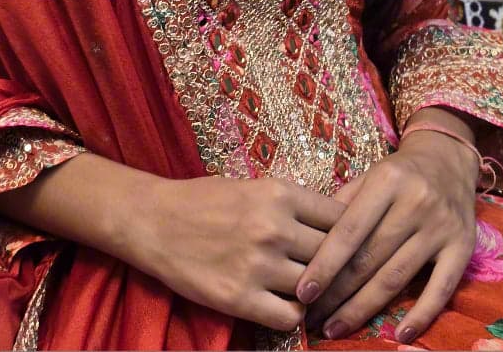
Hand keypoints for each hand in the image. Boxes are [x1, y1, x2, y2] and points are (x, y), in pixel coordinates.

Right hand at [142, 174, 346, 332]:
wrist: (155, 221)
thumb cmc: (204, 200)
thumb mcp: (252, 186)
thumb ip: (291, 204)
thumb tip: (332, 222)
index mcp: (280, 193)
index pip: (339, 217)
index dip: (347, 232)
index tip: (346, 242)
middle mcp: (274, 227)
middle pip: (332, 254)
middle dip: (335, 264)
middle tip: (332, 272)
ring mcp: (259, 264)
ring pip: (314, 287)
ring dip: (314, 291)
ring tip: (306, 289)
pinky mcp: (241, 297)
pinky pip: (289, 316)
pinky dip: (293, 313)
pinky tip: (283, 303)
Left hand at [297, 130, 478, 342]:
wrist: (449, 159)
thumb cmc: (399, 172)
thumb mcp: (369, 175)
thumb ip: (342, 204)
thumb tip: (309, 241)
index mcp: (387, 182)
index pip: (349, 230)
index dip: (324, 264)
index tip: (303, 292)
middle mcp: (415, 203)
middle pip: (370, 259)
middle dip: (337, 293)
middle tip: (313, 318)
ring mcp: (441, 227)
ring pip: (397, 277)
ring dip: (363, 309)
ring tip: (336, 328)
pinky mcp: (463, 248)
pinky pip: (441, 289)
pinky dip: (421, 315)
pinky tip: (399, 335)